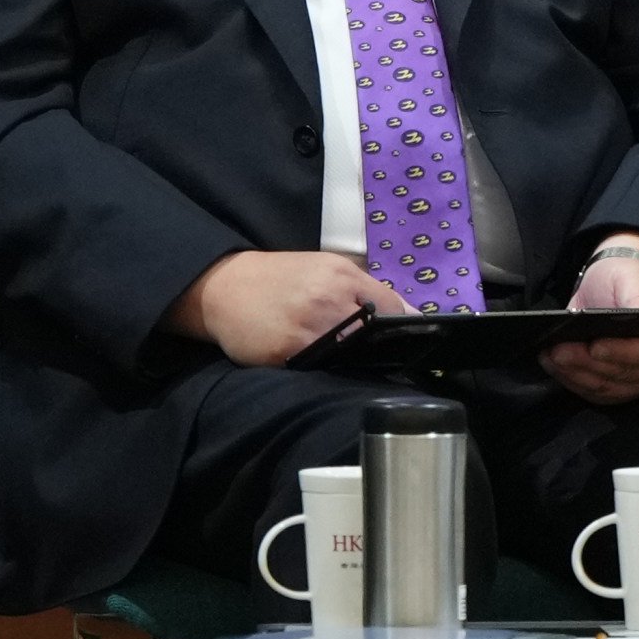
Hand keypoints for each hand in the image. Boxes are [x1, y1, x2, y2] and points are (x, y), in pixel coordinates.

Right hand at [176, 250, 409, 365]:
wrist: (225, 286)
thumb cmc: (284, 277)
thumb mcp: (329, 268)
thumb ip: (370, 289)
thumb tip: (414, 317)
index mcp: (342, 278)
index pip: (392, 308)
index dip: (401, 327)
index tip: (403, 339)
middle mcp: (327, 302)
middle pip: (373, 337)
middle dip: (377, 347)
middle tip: (370, 353)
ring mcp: (306, 331)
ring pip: (350, 358)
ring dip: (352, 362)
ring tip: (343, 358)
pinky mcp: (286, 355)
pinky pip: (320, 370)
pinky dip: (325, 370)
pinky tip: (319, 363)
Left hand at [546, 235, 638, 404]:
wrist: (614, 289)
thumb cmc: (626, 277)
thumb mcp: (631, 275)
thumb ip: (638, 295)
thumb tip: (637, 315)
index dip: (626, 352)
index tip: (595, 346)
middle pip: (632, 374)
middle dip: (592, 365)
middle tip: (559, 351)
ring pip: (613, 388)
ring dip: (579, 376)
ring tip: (552, 357)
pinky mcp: (625, 387)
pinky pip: (600, 394)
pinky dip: (576, 383)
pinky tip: (555, 367)